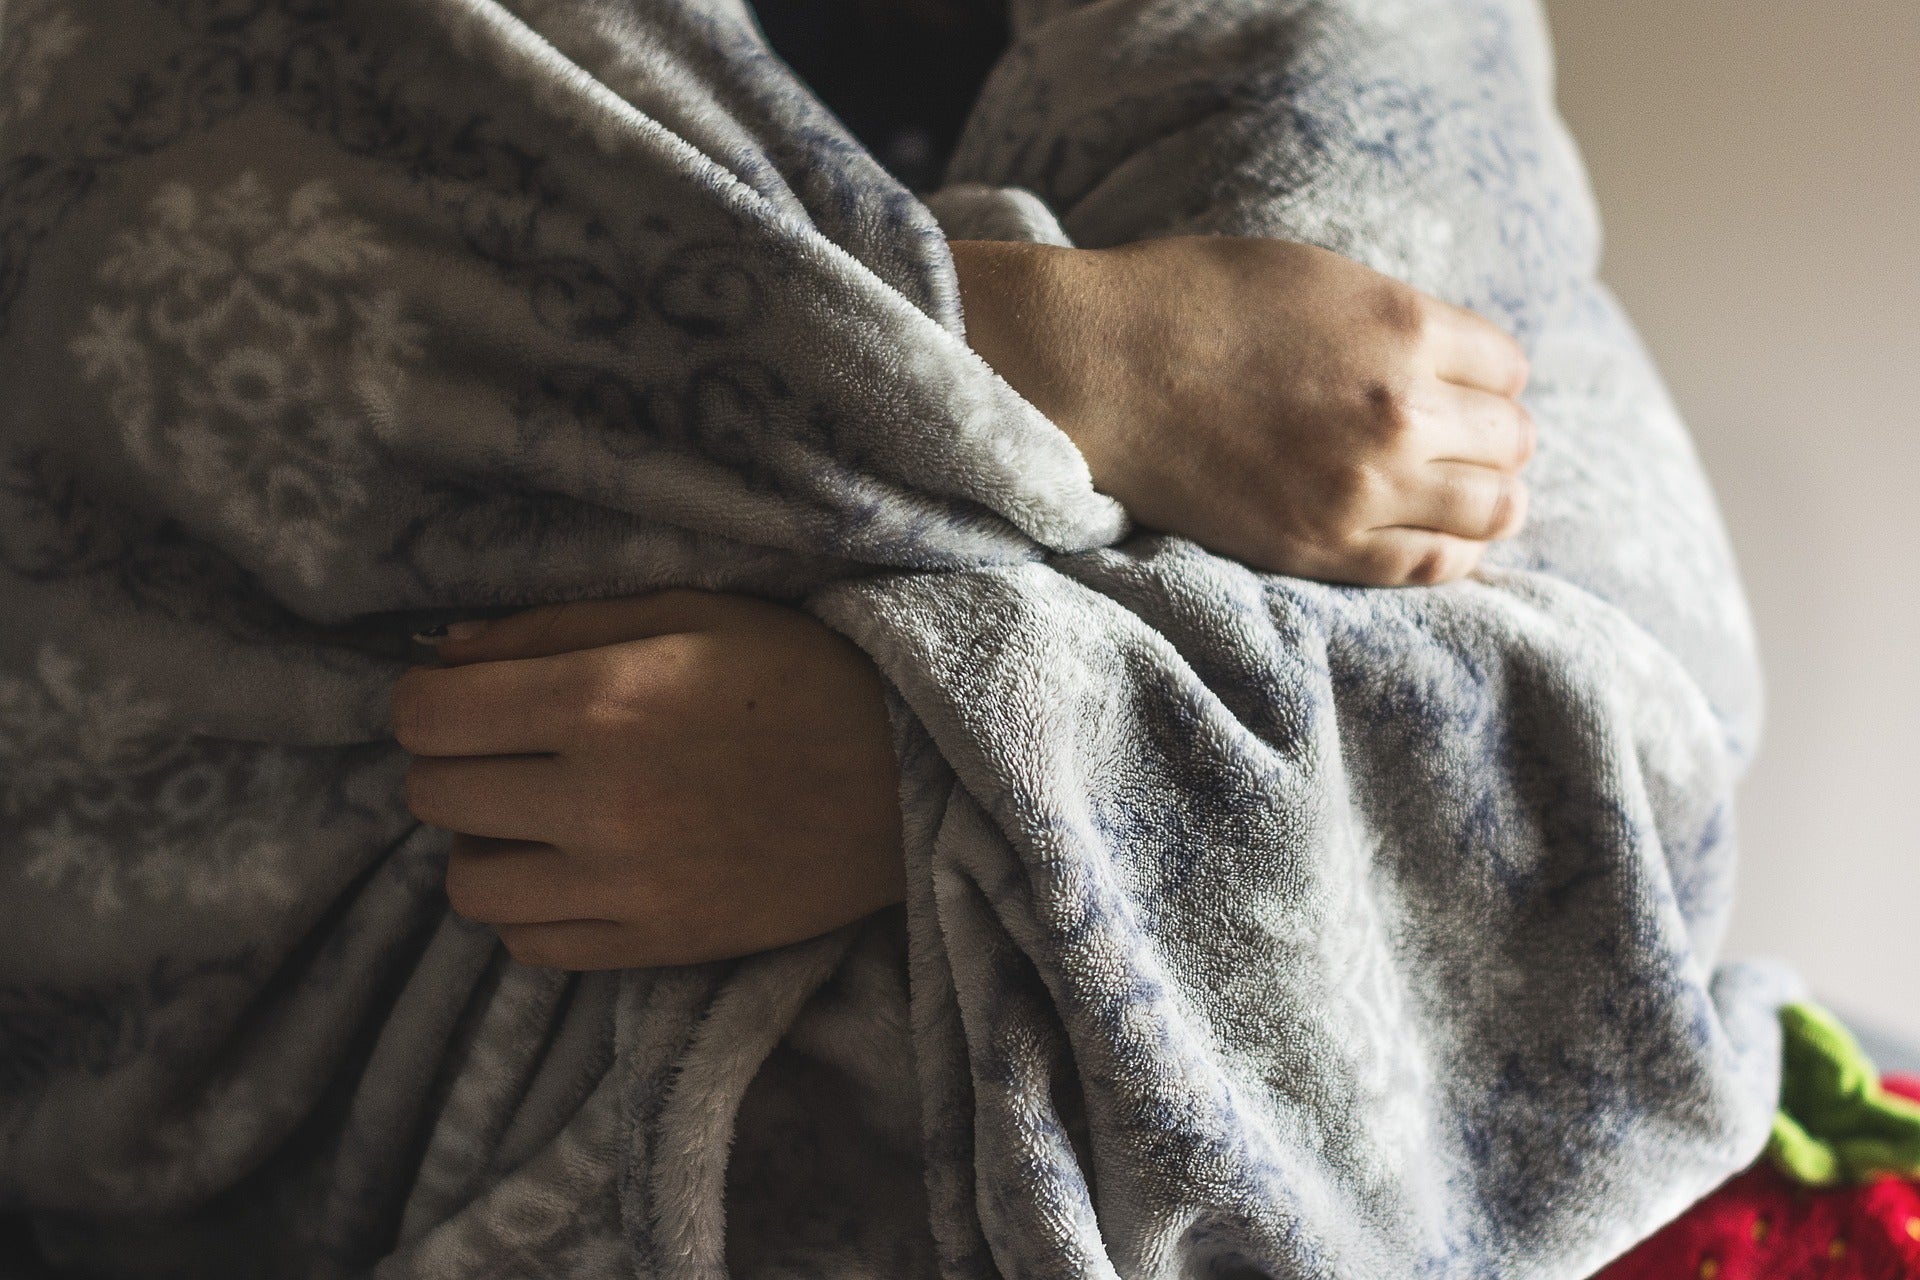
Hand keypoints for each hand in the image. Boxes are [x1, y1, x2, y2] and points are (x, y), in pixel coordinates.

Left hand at [389, 592, 904, 969]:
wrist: (910, 777)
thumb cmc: (801, 674)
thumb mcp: (690, 613)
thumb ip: (558, 625)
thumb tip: (443, 651)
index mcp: (602, 702)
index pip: (426, 715)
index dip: (426, 697)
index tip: (460, 693)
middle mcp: (600, 802)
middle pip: (433, 795)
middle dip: (451, 760)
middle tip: (503, 745)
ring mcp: (626, 888)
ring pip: (468, 887)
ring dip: (480, 842)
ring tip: (529, 814)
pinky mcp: (657, 946)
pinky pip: (531, 947)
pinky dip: (530, 907)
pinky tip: (569, 867)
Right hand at [949, 236, 1534, 584]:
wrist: (1096, 369)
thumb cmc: (1190, 303)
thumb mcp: (1315, 275)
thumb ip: (1394, 319)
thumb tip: (1451, 364)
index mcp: (1404, 326)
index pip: (1508, 368)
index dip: (1485, 378)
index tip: (1457, 388)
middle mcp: (1400, 410)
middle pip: (1512, 440)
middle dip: (1492, 437)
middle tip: (1461, 442)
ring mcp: (1363, 486)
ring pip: (1492, 509)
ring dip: (1488, 499)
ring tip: (1463, 496)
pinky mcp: (1320, 544)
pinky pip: (1431, 565)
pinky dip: (1452, 553)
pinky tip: (1440, 540)